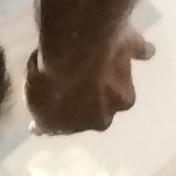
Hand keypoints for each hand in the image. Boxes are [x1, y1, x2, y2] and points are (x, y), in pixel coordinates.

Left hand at [27, 32, 152, 134]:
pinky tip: (137, 47)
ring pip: (122, 77)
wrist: (72, 48)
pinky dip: (138, 50)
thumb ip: (43, 117)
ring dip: (113, 72)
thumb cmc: (52, 82)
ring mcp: (127, 75)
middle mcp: (117, 104)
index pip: (85, 120)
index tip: (63, 98)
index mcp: (98, 121)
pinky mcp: (132, 48)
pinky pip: (138, 49)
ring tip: (97, 58)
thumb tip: (38, 128)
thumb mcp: (38, 106)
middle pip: (108, 101)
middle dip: (98, 93)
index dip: (73, 109)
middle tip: (80, 77)